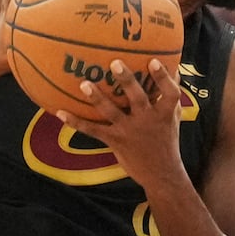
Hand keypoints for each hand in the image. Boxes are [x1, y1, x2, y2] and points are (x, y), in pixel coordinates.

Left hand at [56, 59, 183, 192]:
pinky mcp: (114, 140)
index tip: (154, 61)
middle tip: (115, 63)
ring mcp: (129, 130)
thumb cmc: (167, 140)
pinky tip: (60, 112)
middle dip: (127, 81)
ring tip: (84, 84)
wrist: (160, 174)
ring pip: (112, 112)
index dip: (162, 78)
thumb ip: (171, 95)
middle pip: (137, 98)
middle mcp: (146, 120)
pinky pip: (92, 130)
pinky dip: (75, 122)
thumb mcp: (175, 117)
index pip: (169, 93)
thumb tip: (174, 67)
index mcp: (164, 113)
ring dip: (97, 98)